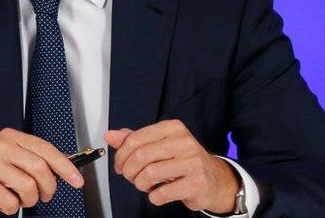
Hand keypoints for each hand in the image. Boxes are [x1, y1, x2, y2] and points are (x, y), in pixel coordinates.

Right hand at [0, 128, 84, 217]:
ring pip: (28, 187)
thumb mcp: (12, 159)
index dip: (65, 166)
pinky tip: (3, 201)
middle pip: (40, 168)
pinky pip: (11, 202)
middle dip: (48, 188)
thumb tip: (67, 166)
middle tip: (45, 196)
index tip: (77, 180)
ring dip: (28, 200)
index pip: (45, 148)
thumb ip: (35, 159)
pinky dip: (11, 207)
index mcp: (10, 137)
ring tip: (19, 198)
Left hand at [106, 120, 238, 212]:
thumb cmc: (182, 161)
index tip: (119, 165)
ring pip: (149, 174)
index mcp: (172, 128)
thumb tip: (110, 136)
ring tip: (145, 185)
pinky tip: (158, 194)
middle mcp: (184, 142)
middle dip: (129, 171)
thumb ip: (134, 140)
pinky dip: (154, 197)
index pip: (135, 139)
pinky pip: (162, 193)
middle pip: (141, 156)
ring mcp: (193, 163)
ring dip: (140, 184)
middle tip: (130, 177)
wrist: (215, 180)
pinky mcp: (197, 184)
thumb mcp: (159, 145)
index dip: (121, 155)